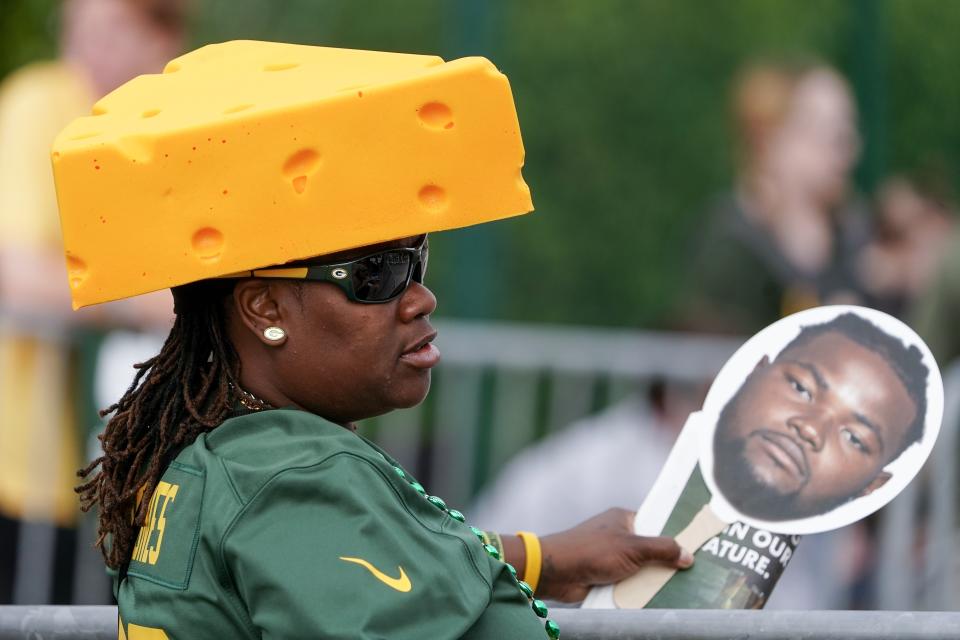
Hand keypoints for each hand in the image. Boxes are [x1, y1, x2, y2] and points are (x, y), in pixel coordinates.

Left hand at [536, 508, 692, 601]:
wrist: (556, 572)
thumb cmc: (590, 550)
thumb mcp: (632, 548)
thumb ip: (661, 550)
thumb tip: (687, 555)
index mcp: (624, 519)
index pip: (656, 523)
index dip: (675, 533)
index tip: (697, 543)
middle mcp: (619, 536)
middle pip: (652, 548)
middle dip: (668, 560)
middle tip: (696, 570)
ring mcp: (613, 556)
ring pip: (642, 568)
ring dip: (654, 578)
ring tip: (683, 587)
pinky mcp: (607, 575)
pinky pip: (631, 582)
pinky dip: (640, 589)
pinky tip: (659, 597)